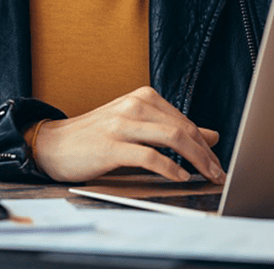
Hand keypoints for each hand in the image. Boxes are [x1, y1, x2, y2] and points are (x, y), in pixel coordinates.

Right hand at [34, 86, 225, 183]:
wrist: (55, 143)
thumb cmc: (97, 136)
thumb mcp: (136, 125)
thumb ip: (171, 128)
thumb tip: (211, 135)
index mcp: (142, 97)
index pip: (184, 120)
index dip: (205, 144)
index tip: (217, 163)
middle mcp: (134, 105)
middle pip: (182, 128)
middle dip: (205, 154)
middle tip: (218, 174)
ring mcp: (122, 123)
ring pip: (171, 138)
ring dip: (196, 160)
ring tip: (206, 176)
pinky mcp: (111, 145)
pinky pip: (149, 156)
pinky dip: (170, 168)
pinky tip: (180, 177)